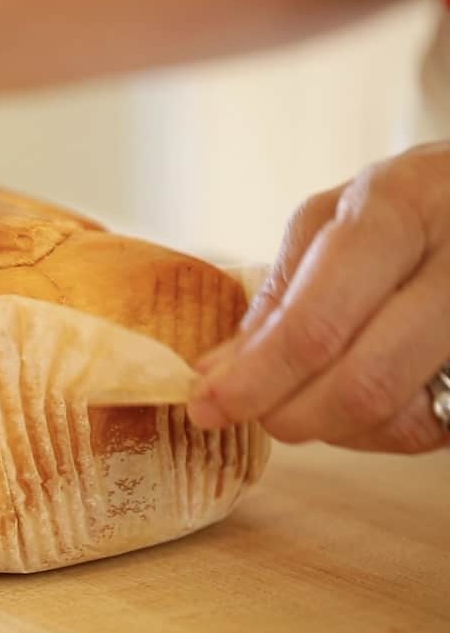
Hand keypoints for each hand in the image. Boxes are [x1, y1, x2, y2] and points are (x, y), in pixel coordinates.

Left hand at [188, 142, 449, 453]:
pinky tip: (347, 401)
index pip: (318, 322)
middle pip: (364, 382)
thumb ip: (283, 288)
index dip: (255, 378)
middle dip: (286, 414)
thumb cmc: (412, 203)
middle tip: (241, 413)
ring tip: (294, 398)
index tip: (205, 403)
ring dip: (328, 426)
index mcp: (401, 209)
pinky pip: (428, 425)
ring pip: (400, 419)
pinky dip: (372, 429)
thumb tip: (222, 368)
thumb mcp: (340, 214)